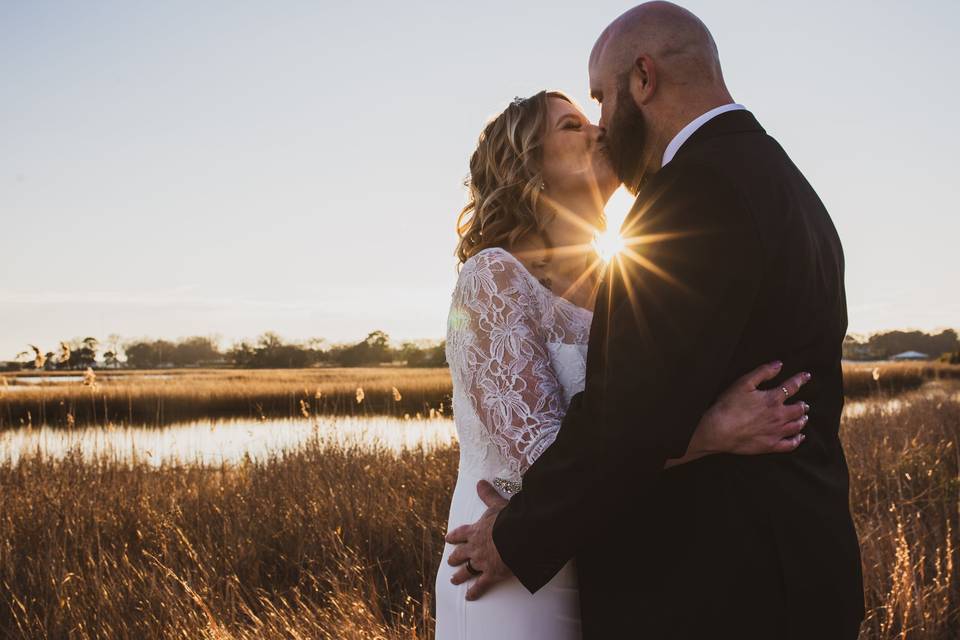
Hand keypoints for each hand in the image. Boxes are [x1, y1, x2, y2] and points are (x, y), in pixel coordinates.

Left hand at [444, 480, 514, 599]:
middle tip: (449, 561)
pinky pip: (480, 585)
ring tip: (454, 580)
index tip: (447, 538)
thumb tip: (480, 481)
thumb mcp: (497, 504)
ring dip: (460, 576)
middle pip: (461, 553)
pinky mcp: (491, 574)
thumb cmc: (508, 519)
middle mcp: (475, 547)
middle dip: (454, 557)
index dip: (454, 536)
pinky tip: (469, 597)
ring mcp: (481, 562)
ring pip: (466, 570)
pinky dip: (474, 592)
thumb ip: (488, 495)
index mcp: (476, 530)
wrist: (517, 536)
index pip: (461, 533)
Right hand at [689, 361, 811, 456]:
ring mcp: (776, 432)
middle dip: (803, 405)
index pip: (792, 387)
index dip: (800, 379)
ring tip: (804, 417)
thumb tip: (779, 365)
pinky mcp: (771, 446)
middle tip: (804, 403)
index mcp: (773, 399)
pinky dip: (798, 440)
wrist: (719, 430)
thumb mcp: (743, 383)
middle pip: (798, 409)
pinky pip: (790, 444)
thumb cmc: (729, 405)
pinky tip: (800, 437)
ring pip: (797, 426)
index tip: (807, 376)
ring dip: (802, 420)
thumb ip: (763, 372)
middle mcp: (779, 416)